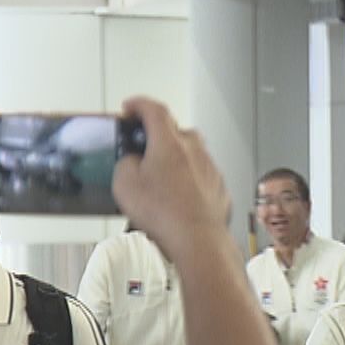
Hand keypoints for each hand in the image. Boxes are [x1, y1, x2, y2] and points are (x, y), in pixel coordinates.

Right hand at [112, 97, 231, 260]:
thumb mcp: (125, 183)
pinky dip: (190, 176)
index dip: (139, 104)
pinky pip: (203, 174)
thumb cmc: (164, 213)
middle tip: (145, 143)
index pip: (155, 110)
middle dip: (160, 133)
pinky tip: (179, 192)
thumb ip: (126, 162)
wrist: (198, 240)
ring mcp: (211, 169)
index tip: (131, 107)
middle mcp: (195, 151)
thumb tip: (134, 161)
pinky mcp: (220, 188)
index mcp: (169, 143)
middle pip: (177, 130)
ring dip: (177, 156)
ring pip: (193, 152)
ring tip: (161, 173)